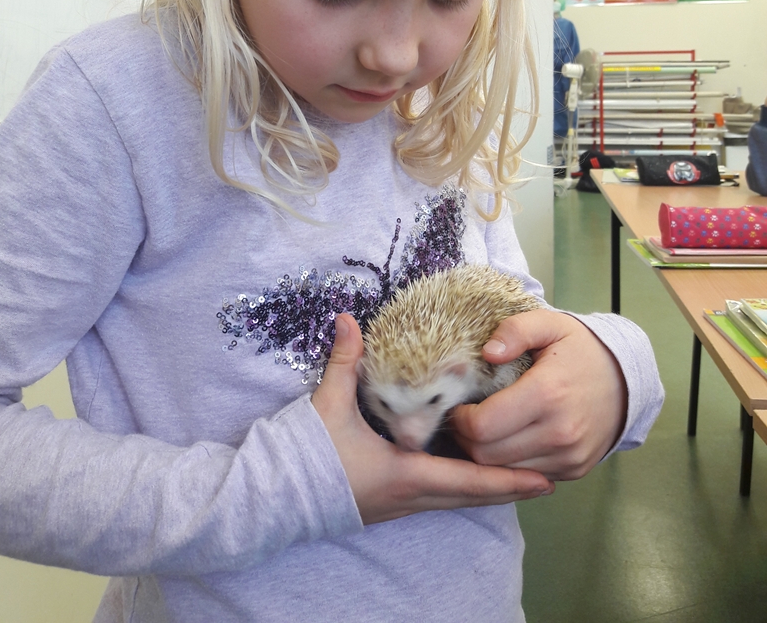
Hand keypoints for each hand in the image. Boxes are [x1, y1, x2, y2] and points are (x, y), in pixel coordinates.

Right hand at [311, 314, 554, 523]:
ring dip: (489, 490)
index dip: (508, 480)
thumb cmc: (307, 454)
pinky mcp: (390, 503)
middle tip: (548, 480)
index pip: (469, 480)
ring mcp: (400, 504)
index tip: (544, 478)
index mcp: (405, 474)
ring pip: (457, 500)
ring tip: (521, 478)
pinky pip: (440, 498)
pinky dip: (464, 489)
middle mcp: (410, 496)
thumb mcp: (328, 404)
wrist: (274, 497)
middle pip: (473, 497)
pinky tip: (472, 475)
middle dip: (511, 488)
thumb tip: (349, 319)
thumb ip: (345, 360)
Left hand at [451, 309, 627, 479]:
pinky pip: (526, 476)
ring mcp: (568, 456)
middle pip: (486, 455)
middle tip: (464, 417)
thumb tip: (488, 353)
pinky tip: (508, 439)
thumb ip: (516, 330)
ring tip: (483, 427)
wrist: (626, 381)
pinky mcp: (573, 470)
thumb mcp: (550, 324)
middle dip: (465, 438)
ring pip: (503, 472)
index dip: (459, 418)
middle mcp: (559, 433)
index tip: (458, 403)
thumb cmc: (579, 350)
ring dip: (485, 454)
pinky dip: (510, 462)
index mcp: (547, 394)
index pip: (482, 426)